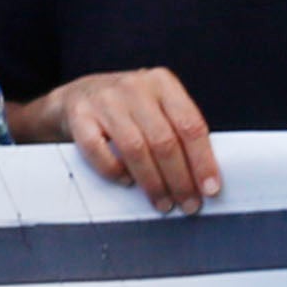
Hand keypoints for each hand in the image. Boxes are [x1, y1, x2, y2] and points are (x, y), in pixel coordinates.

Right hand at [19, 69, 218, 213]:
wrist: (76, 95)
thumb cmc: (126, 108)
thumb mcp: (155, 106)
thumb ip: (177, 131)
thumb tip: (202, 175)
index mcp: (161, 82)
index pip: (190, 124)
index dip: (203, 160)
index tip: (210, 188)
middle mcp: (134, 87)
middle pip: (164, 140)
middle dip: (179, 179)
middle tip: (188, 203)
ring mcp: (105, 100)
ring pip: (135, 149)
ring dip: (153, 182)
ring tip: (163, 202)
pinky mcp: (79, 116)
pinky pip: (99, 152)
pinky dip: (116, 172)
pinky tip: (128, 182)